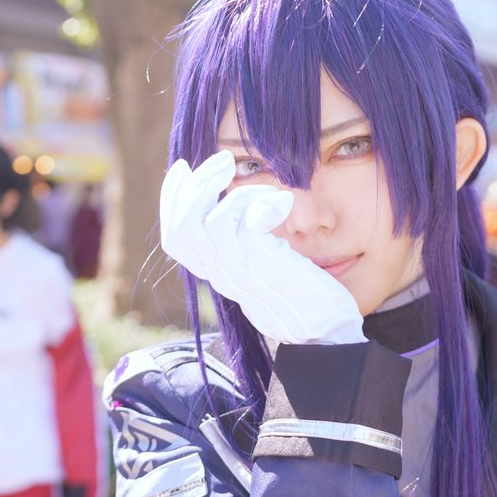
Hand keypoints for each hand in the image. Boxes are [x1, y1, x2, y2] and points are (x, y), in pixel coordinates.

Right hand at [160, 151, 365, 344]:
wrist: (324, 334)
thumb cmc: (300, 297)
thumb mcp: (261, 265)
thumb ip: (241, 242)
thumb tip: (229, 206)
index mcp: (216, 272)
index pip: (174, 237)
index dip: (171, 199)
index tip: (183, 168)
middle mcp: (222, 273)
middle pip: (183, 225)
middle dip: (199, 184)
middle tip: (226, 162)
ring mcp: (242, 271)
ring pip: (212, 221)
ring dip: (238, 192)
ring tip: (267, 191)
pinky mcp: (266, 267)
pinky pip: (247, 224)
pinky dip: (263, 202)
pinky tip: (283, 203)